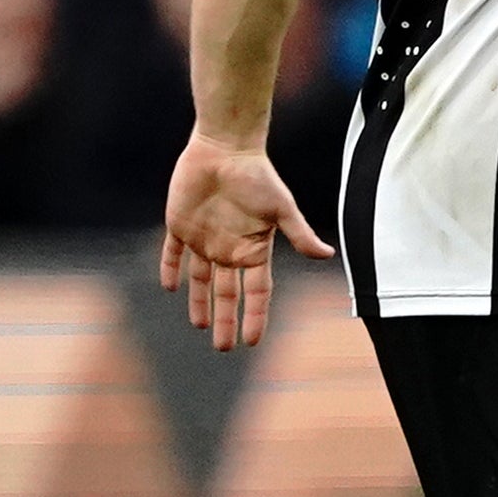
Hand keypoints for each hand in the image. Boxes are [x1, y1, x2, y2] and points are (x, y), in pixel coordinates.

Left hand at [159, 132, 331, 354]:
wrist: (225, 149)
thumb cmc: (258, 177)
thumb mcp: (282, 208)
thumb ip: (299, 234)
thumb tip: (326, 256)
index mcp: (255, 249)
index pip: (257, 291)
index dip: (255, 316)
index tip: (253, 341)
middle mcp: (230, 249)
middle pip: (227, 293)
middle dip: (227, 320)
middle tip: (224, 347)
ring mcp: (204, 239)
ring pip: (200, 280)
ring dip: (199, 303)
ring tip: (201, 327)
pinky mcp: (180, 226)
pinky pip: (173, 254)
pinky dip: (171, 269)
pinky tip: (170, 287)